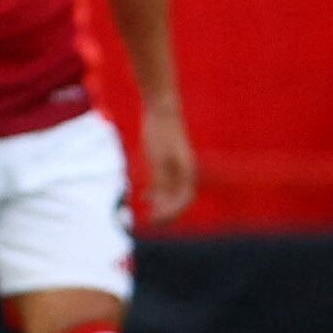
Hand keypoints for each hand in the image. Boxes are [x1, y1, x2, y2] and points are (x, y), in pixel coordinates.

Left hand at [136, 98, 195, 221]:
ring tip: (149, 215)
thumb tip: (159, 201)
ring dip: (162, 205)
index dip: (171, 213)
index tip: (157, 220)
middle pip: (178, 199)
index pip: (183, 200)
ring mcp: (176, 165)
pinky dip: (157, 192)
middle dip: (166, 213)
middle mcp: (184, 170)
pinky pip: (165, 182)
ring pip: (171, 192)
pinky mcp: (167, 159)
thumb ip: (159, 179)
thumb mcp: (157, 158)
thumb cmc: (160, 132)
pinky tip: (146, 197)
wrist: (161, 109)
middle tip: (151, 223)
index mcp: (186, 171)